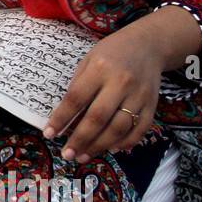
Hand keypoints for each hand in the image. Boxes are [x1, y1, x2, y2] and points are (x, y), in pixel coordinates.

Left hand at [43, 27, 162, 162]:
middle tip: (67, 154)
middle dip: (80, 139)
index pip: (76, 98)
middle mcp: (121, 82)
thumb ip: (78, 85)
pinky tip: (111, 149)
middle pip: (98, 117)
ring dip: (99, 146)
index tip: (49, 134)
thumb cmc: (112, 52)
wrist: (148, 45)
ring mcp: (139, 95)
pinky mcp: (152, 104)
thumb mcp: (89, 60)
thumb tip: (65, 117)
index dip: (61, 118)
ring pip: (119, 128)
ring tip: (83, 156)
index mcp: (100, 68)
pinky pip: (139, 129)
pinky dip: (125, 143)